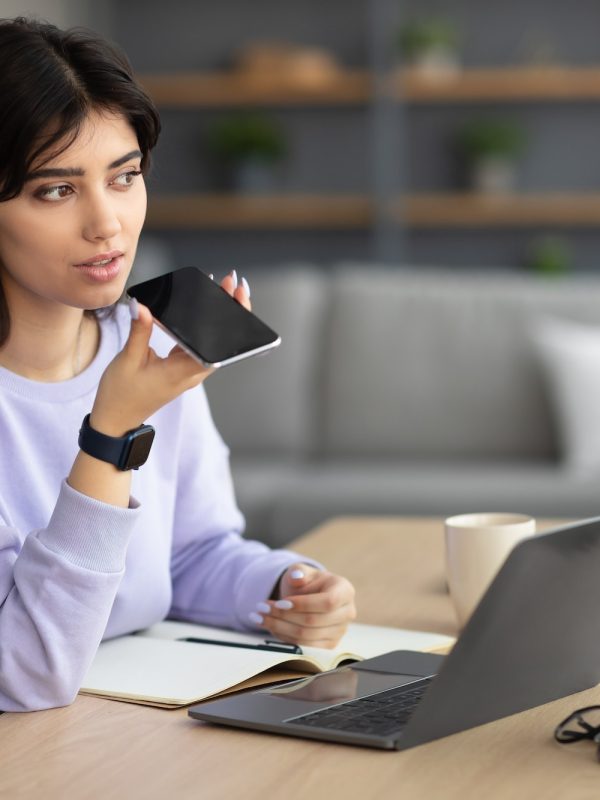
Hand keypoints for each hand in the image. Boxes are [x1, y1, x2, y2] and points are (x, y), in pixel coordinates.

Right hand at [91, 272, 249, 434]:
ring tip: (220, 289)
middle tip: (231, 283)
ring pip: (210, 342)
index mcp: (183, 372)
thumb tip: (141, 305)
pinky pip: (197, 345)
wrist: (116, 420)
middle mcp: (192, 373)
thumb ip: (139, 331)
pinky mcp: (181, 369)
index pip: (217, 345)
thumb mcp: (128, 360)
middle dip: (229, 311)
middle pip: (220, 340)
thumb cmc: (121, 395)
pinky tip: (200, 308)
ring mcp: (188, 371)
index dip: (231, 320)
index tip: (235, 298)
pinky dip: (201, 326)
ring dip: (217, 317)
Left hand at [256, 564, 356, 648]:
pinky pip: (303, 646)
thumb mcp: (301, 572)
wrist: (309, 596)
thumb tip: (296, 576)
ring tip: (259, 616)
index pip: (327, 602)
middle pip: (314, 622)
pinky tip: (270, 626)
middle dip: (284, 616)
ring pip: (306, 636)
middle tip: (261, 608)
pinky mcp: (329, 646)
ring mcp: (340, 632)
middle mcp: (347, 612)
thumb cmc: (306, 582)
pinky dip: (283, 637)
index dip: (303, 604)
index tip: (280, 602)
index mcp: (345, 591)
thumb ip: (298, 572)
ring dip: (279, 627)